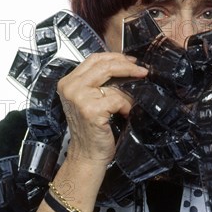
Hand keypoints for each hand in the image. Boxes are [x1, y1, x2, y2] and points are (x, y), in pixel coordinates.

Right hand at [56, 53, 147, 168]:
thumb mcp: (89, 100)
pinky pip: (117, 99)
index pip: (94, 59)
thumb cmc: (91, 130)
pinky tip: (125, 114)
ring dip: (127, 93)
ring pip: (113, 82)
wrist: (86, 155)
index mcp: (68, 82)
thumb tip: (125, 66)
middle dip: (127, 66)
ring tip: (129, 104)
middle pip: (104, 65)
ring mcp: (79, 97)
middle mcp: (70, 87)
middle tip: (142, 71)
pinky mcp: (91, 109)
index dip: (115, 57)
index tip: (131, 61)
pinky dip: (126, 106)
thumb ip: (99, 83)